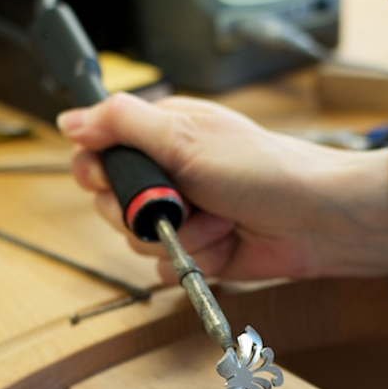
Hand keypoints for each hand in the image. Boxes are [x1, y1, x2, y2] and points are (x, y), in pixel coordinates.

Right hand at [57, 93, 387, 284]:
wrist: (318, 220)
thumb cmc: (264, 170)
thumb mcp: (185, 137)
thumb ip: (122, 125)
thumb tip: (69, 119)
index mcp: (160, 136)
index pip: (98, 155)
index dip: (99, 174)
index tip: (116, 180)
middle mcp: (167, 176)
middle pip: (111, 205)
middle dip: (147, 212)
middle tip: (184, 200)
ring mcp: (183, 216)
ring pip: (138, 243)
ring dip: (181, 237)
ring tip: (218, 219)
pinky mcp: (198, 252)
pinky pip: (166, 269)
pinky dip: (195, 262)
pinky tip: (225, 245)